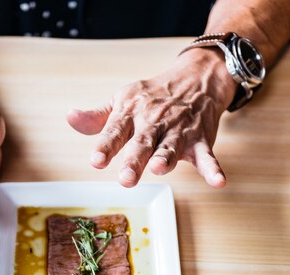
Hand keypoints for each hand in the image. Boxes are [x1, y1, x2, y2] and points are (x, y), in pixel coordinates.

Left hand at [67, 48, 236, 187]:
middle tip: (126, 179)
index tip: (95, 161)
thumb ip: (97, 117)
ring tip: (159, 169)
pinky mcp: (200, 140)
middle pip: (143, 143)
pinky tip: (218, 182)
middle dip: (134, 160)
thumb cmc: (153, 96)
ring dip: (166, 159)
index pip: (115, 131)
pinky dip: (213, 169)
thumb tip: (70, 118)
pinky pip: (207, 156)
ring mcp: (178, 131)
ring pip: (171, 147)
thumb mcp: (122, 101)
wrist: (197, 77)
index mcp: (131, 113)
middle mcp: (154, 122)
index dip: (105, 146)